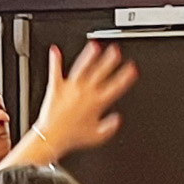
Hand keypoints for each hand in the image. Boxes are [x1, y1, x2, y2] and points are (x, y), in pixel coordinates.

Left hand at [32, 40, 136, 157]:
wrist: (52, 137)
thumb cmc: (72, 137)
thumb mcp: (97, 136)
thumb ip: (109, 127)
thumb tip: (117, 119)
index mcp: (97, 103)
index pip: (115, 87)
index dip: (125, 77)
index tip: (131, 68)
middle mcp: (85, 92)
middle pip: (100, 72)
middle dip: (109, 60)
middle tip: (115, 51)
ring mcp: (70, 88)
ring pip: (81, 68)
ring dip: (88, 56)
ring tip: (94, 46)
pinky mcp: (56, 87)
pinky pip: (55, 71)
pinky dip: (54, 61)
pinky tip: (54, 50)